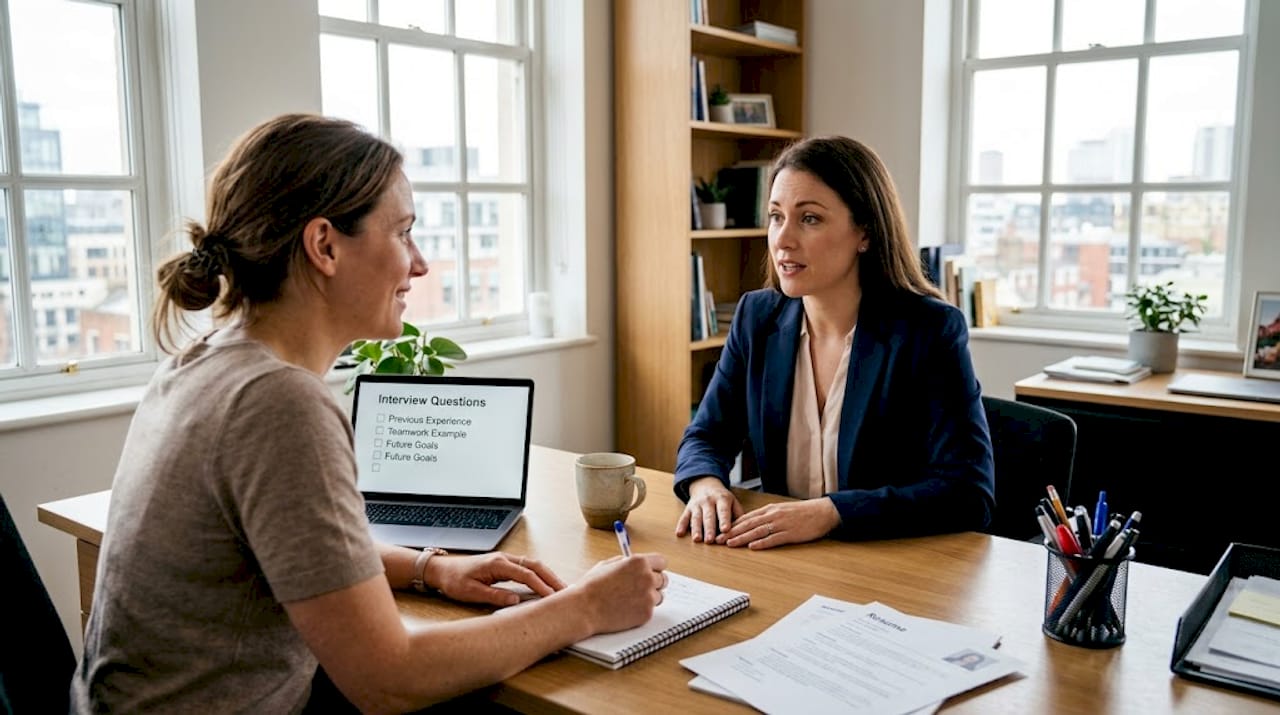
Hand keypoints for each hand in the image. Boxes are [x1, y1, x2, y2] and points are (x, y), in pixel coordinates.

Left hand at [431, 552, 565, 606]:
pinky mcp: (504, 564)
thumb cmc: (455, 581)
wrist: (442, 570)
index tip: (553, 597)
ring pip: (533, 565)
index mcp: (497, 564)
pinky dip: (539, 574)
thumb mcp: (471, 593)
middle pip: (535, 565)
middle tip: (566, 591)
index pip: (526, 574)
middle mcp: (504, 559)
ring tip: (561, 589)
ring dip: (548, 575)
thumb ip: (495, 596)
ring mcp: (505, 560)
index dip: (541, 586)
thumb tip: (516, 601)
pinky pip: (527, 567)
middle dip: (552, 578)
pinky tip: (545, 583)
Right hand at [574, 553, 667, 633]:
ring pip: (659, 596)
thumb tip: (636, 564)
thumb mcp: (608, 565)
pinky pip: (650, 610)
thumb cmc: (592, 586)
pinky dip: (641, 610)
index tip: (650, 571)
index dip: (655, 567)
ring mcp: (648, 597)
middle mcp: (647, 577)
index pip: (661, 561)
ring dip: (648, 597)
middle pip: (664, 579)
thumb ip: (626, 563)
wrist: (584, 608)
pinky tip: (626, 609)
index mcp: (639, 562)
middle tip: (641, 588)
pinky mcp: (647, 613)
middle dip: (654, 583)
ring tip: (629, 600)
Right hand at [675, 476, 743, 543]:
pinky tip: (679, 534)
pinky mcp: (688, 508)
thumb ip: (738, 515)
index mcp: (722, 499)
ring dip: (696, 529)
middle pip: (708, 516)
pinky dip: (681, 525)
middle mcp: (708, 501)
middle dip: (709, 528)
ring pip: (696, 518)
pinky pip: (684, 517)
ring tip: (697, 539)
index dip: (724, 520)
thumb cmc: (722, 499)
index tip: (726, 530)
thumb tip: (744, 529)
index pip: (723, 510)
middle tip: (710, 540)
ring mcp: (697, 504)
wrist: (705, 485)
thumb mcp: (733, 502)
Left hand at [723, 499, 840, 548]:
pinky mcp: (790, 533)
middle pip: (748, 524)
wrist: (823, 512)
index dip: (732, 525)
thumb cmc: (803, 513)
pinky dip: (762, 543)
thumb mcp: (782, 510)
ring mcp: (781, 524)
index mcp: (770, 509)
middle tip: (718, 540)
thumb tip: (752, 524)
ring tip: (729, 544)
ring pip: (757, 531)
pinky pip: (773, 538)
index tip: (719, 531)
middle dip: (731, 533)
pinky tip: (752, 547)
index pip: (746, 518)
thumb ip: (767, 516)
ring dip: (742, 538)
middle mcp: (773, 515)